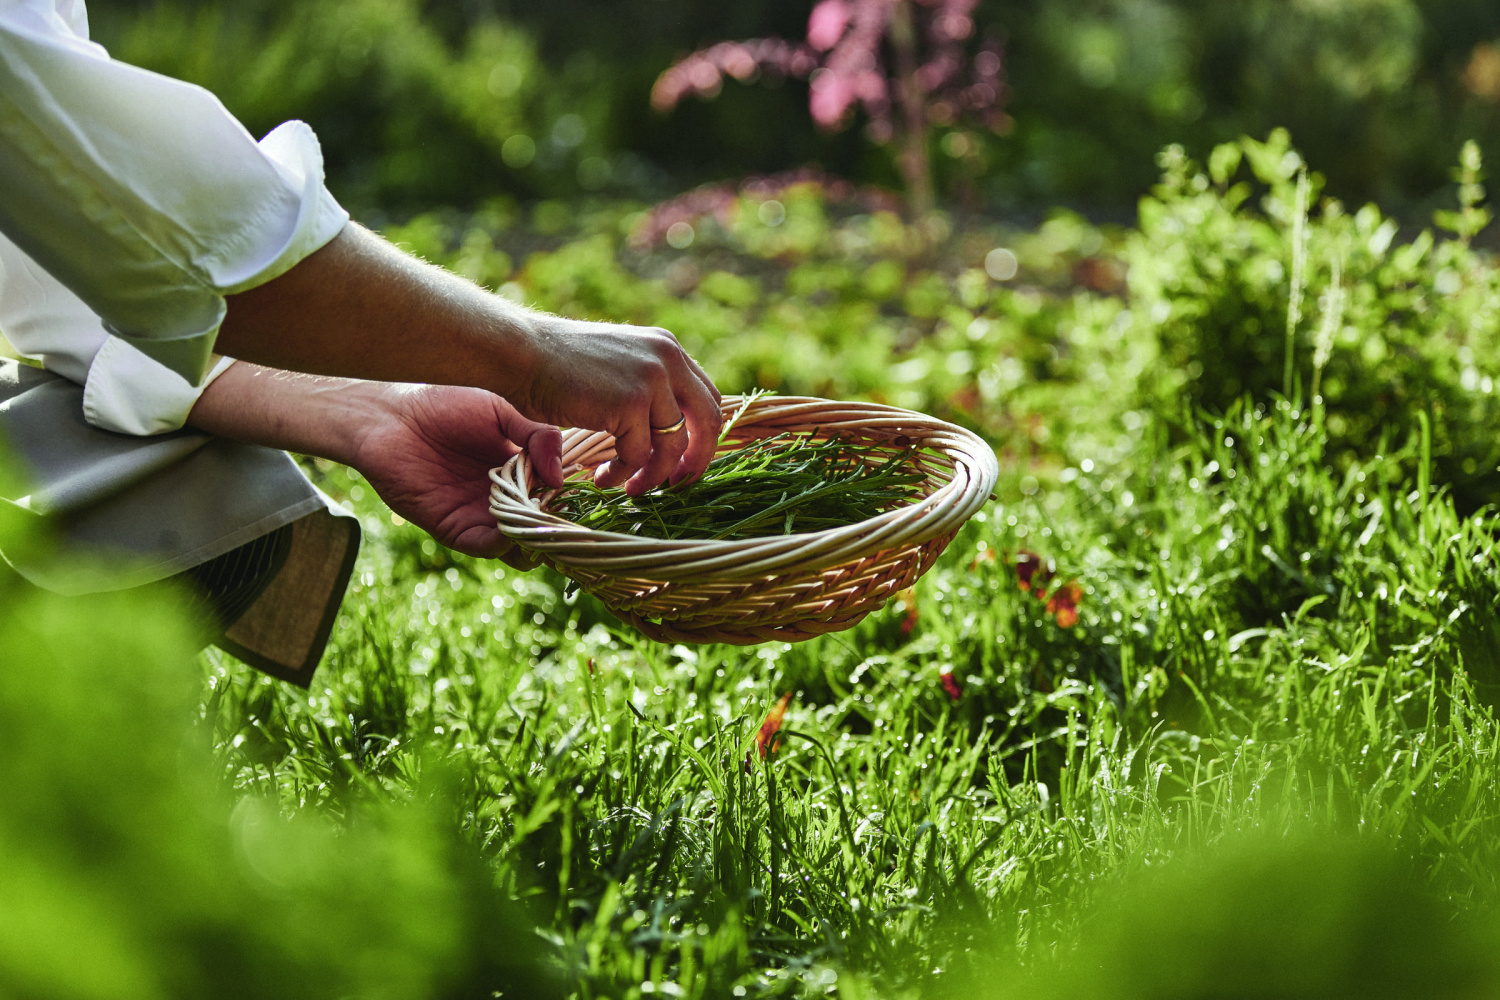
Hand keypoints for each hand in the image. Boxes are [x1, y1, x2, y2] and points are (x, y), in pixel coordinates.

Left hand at [351, 384, 563, 558]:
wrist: (391, 416)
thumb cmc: (444, 404)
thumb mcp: (502, 410)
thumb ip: (539, 437)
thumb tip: (562, 476)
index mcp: (521, 468)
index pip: (558, 492)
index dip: (573, 494)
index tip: (590, 490)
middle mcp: (505, 496)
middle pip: (544, 523)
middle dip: (559, 523)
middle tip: (569, 513)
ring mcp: (482, 515)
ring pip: (522, 543)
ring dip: (535, 537)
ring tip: (541, 520)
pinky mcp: (456, 529)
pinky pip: (489, 547)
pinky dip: (506, 542)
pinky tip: (511, 524)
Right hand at [505, 316, 722, 495]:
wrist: (519, 353)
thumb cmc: (556, 366)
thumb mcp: (616, 364)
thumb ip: (646, 386)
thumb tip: (668, 429)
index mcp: (667, 347)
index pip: (708, 396)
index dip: (703, 435)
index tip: (686, 462)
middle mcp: (667, 358)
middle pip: (708, 421)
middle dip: (696, 461)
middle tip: (677, 486)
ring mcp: (651, 379)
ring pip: (673, 446)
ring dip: (653, 476)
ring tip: (630, 489)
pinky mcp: (630, 403)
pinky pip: (639, 455)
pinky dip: (622, 475)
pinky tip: (602, 478)